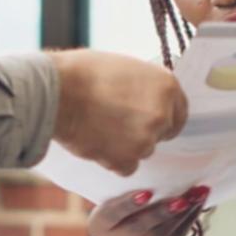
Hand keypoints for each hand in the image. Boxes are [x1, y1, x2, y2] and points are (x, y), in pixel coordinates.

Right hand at [50, 51, 187, 174]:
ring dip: (125, 146)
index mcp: (167, 86)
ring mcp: (145, 140)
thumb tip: (145, 100)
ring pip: (142, 151)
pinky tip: (96, 142)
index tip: (149, 119)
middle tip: (115, 121)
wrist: (56, 91)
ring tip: (99, 127)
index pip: (179, 112)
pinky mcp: (125, 160)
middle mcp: (162, 114)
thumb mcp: (125, 69)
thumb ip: (144, 88)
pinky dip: (112, 159)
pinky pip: (126, 167)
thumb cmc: (83, 72)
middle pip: (160, 133)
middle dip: (142, 131)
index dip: (163, 117)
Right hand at [87, 187, 206, 235]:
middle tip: (182, 199)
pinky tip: (197, 204)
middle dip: (163, 212)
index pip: (112, 214)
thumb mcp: (111, 199)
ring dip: (183, 214)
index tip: (146, 194)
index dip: (129, 204)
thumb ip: (125, 189)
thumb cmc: (116, 209)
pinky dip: (189, 219)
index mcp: (99, 226)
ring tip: (197, 195)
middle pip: (139, 228)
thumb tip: (153, 171)